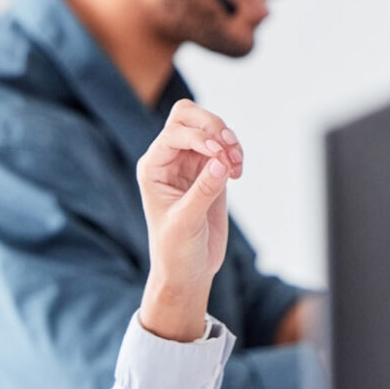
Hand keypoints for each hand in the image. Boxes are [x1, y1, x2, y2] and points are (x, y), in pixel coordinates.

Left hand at [136, 99, 242, 340]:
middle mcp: (168, 161)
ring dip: (228, 140)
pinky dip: (235, 152)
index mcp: (152, 168)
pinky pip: (224, 147)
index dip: (199, 136)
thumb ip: (203, 190)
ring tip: (236, 166)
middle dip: (213, 126)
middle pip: (188, 117)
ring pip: (210, 129)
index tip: (219, 154)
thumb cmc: (174, 250)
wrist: (187, 271)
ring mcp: (189, 164)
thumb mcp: (186, 222)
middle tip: (229, 149)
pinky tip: (237, 173)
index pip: (174, 132)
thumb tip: (221, 161)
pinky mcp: (209, 172)